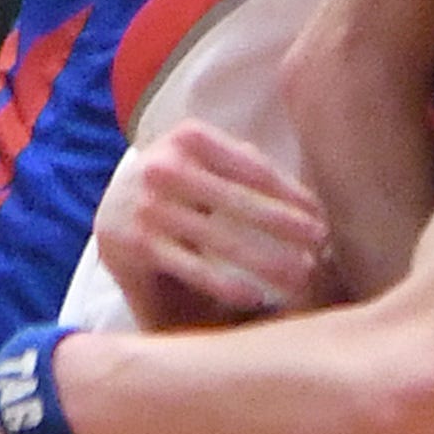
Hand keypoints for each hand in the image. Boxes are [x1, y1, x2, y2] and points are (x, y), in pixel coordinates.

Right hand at [94, 123, 329, 326]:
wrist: (112, 210)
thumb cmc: (178, 185)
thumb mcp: (204, 158)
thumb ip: (245, 164)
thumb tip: (306, 199)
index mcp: (189, 137)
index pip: (251, 168)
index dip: (291, 193)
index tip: (320, 214)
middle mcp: (164, 168)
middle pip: (239, 201)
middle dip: (285, 224)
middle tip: (321, 242)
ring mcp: (148, 208)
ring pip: (219, 239)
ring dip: (266, 260)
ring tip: (300, 275)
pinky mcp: (136, 247)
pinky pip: (192, 268)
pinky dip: (225, 283)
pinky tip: (255, 295)